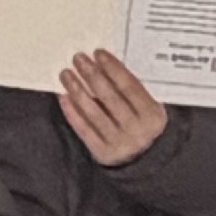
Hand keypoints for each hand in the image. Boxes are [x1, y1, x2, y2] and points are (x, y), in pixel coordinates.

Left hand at [52, 46, 172, 168]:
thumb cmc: (147, 126)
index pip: (129, 86)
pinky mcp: (103, 154)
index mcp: (152, 115)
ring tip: (66, 74)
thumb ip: (135, 91)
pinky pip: (84, 130)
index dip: (113, 68)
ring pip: (94, 113)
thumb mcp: (151, 108)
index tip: (98, 53)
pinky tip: (64, 97)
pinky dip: (72, 113)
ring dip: (77, 90)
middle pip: (109, 97)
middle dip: (92, 75)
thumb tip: (105, 66)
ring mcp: (119, 143)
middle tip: (78, 58)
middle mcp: (136, 130)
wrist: (149, 161)